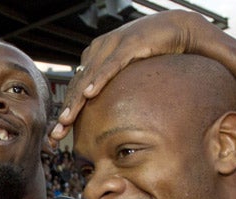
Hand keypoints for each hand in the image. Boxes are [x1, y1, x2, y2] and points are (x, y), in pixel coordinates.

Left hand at [51, 9, 214, 143]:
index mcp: (98, 56)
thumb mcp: (133, 72)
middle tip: (56, 133)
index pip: (78, 86)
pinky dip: (98, 80)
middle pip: (78, 84)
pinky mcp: (129, 44)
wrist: (179, 28)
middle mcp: (101, 49)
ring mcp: (114, 45)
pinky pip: (111, 66)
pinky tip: (89, 94)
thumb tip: (116, 110)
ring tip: (66, 121)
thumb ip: (120, 86)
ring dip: (76, 101)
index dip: (68, 109)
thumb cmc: (158, 51)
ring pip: (89, 77)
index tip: (60, 132)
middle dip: (67, 111)